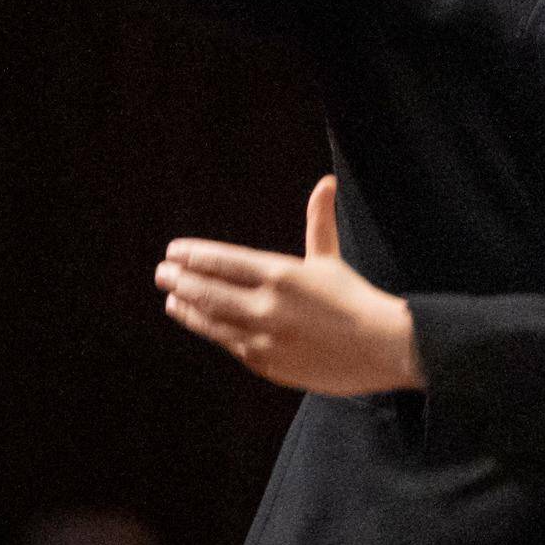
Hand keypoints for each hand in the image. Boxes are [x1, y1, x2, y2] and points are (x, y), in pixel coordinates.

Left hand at [158, 178, 420, 395]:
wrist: (382, 349)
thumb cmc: (355, 300)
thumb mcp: (330, 260)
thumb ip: (319, 222)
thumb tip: (326, 182)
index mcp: (280, 273)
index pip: (220, 260)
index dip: (191, 255)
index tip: (173, 252)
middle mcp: (266, 305)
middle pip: (206, 290)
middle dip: (179, 279)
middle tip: (162, 272)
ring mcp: (263, 337)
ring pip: (210, 319)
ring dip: (186, 307)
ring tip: (172, 298)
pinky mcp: (266, 363)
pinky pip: (228, 343)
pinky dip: (210, 330)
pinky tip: (199, 321)